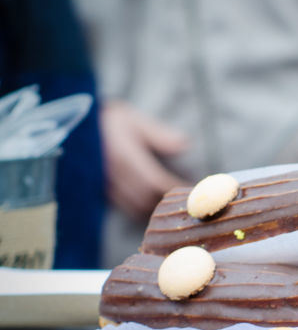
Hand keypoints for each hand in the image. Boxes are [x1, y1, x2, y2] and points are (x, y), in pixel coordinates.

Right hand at [101, 99, 189, 221]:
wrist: (73, 125)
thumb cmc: (109, 120)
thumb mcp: (134, 120)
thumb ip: (159, 134)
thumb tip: (184, 145)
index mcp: (123, 156)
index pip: (153, 181)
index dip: (173, 187)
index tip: (192, 188)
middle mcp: (111, 175)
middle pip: (144, 200)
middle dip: (166, 201)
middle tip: (187, 198)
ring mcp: (103, 185)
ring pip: (133, 207)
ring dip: (154, 208)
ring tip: (173, 202)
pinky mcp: (97, 191)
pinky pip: (123, 207)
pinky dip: (139, 208)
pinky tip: (152, 202)